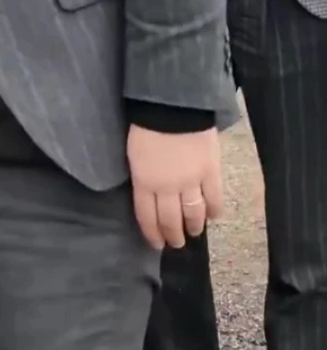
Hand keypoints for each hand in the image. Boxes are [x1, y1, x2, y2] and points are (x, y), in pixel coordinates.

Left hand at [126, 125, 223, 250]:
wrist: (173, 105)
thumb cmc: (146, 126)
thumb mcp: (134, 155)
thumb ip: (142, 177)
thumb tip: (148, 194)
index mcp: (144, 183)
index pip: (148, 217)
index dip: (153, 234)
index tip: (157, 244)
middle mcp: (167, 188)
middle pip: (171, 220)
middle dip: (173, 235)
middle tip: (176, 243)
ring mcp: (191, 182)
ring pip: (193, 214)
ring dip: (194, 227)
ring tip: (194, 233)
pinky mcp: (211, 172)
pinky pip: (214, 198)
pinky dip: (214, 210)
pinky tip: (212, 217)